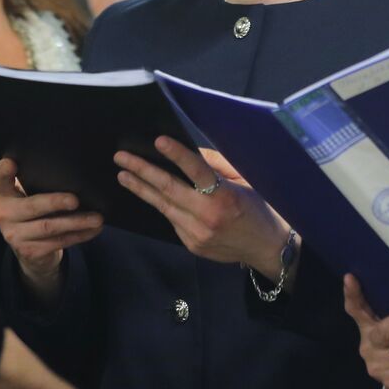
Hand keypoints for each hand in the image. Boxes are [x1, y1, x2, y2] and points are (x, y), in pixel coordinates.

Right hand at [0, 158, 102, 299]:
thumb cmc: (35, 213)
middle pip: (32, 206)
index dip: (3, 172)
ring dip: (77, 222)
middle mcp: (4, 215)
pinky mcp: (29, 252)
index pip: (0, 180)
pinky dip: (80, 236)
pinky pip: (59, 242)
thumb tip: (75, 170)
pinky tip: (94, 230)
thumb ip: (39, 183)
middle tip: (76, 200)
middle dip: (55, 202)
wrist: (30, 252)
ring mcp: (15, 236)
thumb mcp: (30, 196)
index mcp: (5, 195)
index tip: (10, 163)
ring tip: (97, 218)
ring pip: (49, 227)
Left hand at [114, 136, 294, 271]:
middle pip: (168, 190)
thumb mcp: (245, 181)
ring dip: (141, 189)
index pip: (197, 171)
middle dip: (142, 171)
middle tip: (121, 158)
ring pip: (164, 206)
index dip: (177, 155)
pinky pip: (172, 220)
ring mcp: (197, 233)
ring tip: (123, 175)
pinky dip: (163, 206)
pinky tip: (151, 195)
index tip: (158, 141)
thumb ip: (218, 165)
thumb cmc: (259, 208)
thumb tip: (190, 152)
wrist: (267, 247)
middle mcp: (208, 216)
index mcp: (226, 196)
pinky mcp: (191, 244)